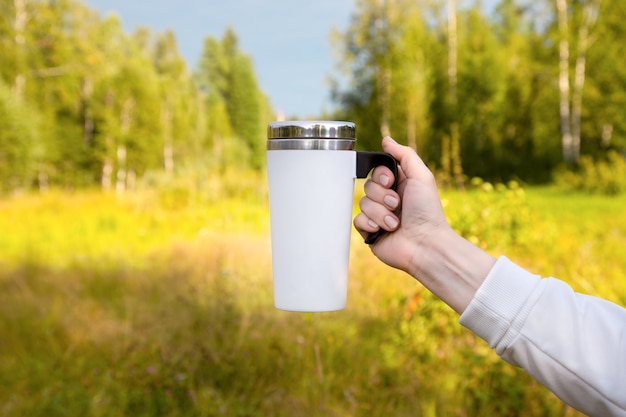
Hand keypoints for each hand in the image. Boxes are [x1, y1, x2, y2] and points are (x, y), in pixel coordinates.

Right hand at [354, 137, 495, 313]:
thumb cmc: (427, 211)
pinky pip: (357, 221)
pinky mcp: (370, 232)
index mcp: (398, 185)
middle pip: (367, 186)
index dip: (380, 176)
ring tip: (396, 223)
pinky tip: (383, 231)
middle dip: (382, 196)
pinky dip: (370, 224)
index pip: (376, 172)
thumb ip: (404, 154)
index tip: (391, 181)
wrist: (425, 244)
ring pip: (362, 204)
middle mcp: (387, 200)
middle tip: (397, 205)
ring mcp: (378, 216)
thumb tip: (386, 139)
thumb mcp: (421, 176)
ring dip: (380, 213)